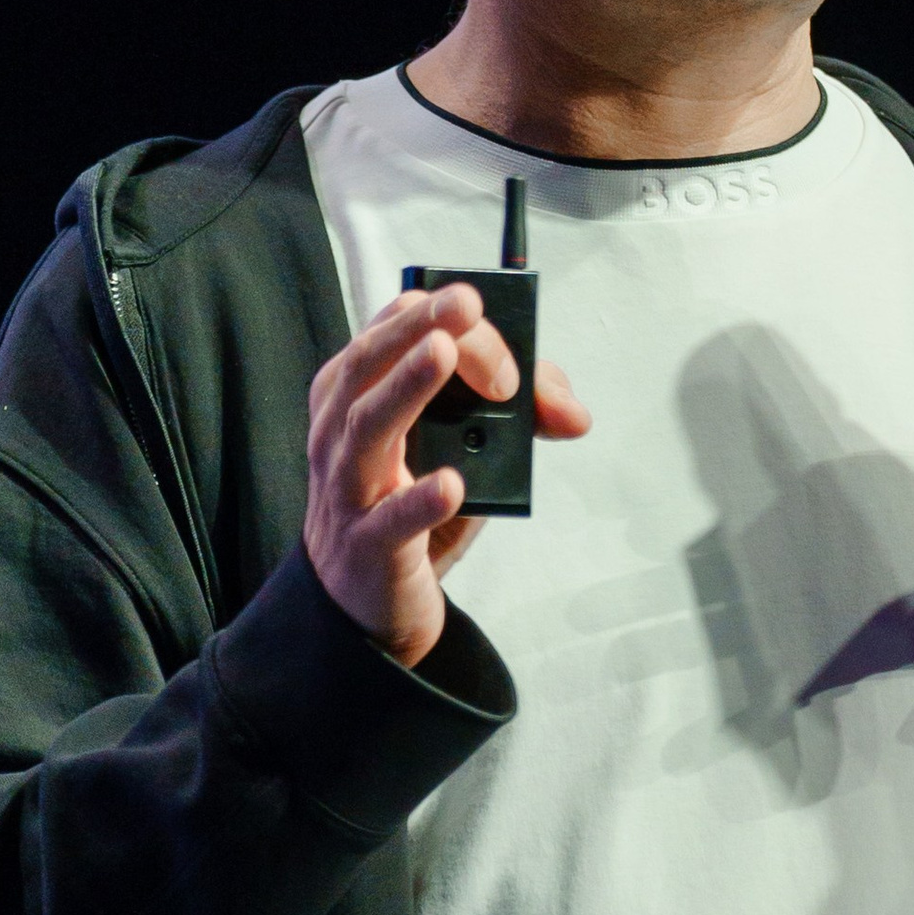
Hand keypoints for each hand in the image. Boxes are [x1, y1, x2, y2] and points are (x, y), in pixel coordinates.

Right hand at [304, 285, 590, 666]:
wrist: (363, 609)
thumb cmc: (405, 515)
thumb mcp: (456, 453)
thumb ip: (514, 416)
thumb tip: (572, 411)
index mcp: (353, 401)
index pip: (384, 335)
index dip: (430, 314)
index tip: (478, 307)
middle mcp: (341, 436)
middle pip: (367, 366)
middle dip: (416, 327)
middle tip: (464, 305)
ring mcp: (349, 491)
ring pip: (366, 429)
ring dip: (408, 386)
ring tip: (445, 354)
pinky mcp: (369, 548)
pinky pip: (390, 521)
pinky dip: (419, 499)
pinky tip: (451, 483)